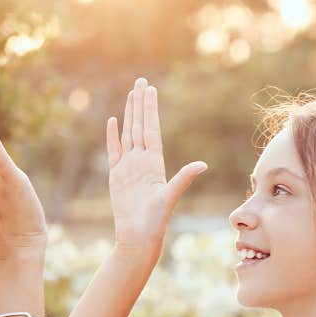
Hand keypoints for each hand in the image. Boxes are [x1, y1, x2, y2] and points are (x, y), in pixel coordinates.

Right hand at [106, 77, 206, 252]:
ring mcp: (129, 166)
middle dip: (140, 103)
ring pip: (128, 133)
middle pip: (139, 125)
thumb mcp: (170, 197)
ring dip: (129, 113)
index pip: (151, 128)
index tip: (151, 90)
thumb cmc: (155, 220)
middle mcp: (142, 160)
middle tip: (141, 81)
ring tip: (130, 94)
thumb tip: (202, 165)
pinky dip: (112, 136)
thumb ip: (183, 178)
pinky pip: (114, 150)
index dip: (150, 109)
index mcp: (154, 162)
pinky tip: (113, 121)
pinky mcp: (117, 175)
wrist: (137, 235)